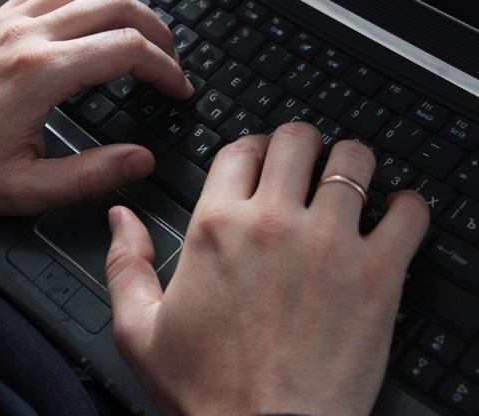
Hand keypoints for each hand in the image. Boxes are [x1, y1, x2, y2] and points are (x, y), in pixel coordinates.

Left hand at [0, 0, 191, 214]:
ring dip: (128, 5)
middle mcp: (27, 36)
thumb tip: (140, 160)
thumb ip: (90, 175)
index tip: (176, 88)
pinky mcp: (0, 18)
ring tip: (145, 35)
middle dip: (158, 31)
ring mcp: (12, 20)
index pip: (126, 50)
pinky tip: (98, 13)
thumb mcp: (25, 189)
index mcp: (38, 75)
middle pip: (117, 6)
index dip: (164, 68)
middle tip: (171, 60)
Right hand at [106, 123, 428, 414]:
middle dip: (301, 144)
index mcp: (216, 229)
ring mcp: (329, 244)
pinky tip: (394, 215)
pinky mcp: (377, 275)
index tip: (261, 160)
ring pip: (353, 160)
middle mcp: (272, 224)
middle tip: (305, 164)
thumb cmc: (208, 391)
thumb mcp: (138, 330)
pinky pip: (408, 211)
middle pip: (297, 139)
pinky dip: (407, 205)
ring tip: (350, 181)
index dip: (253, 147)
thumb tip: (121, 218)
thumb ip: (124, 264)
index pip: (241, 149)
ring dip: (352, 162)